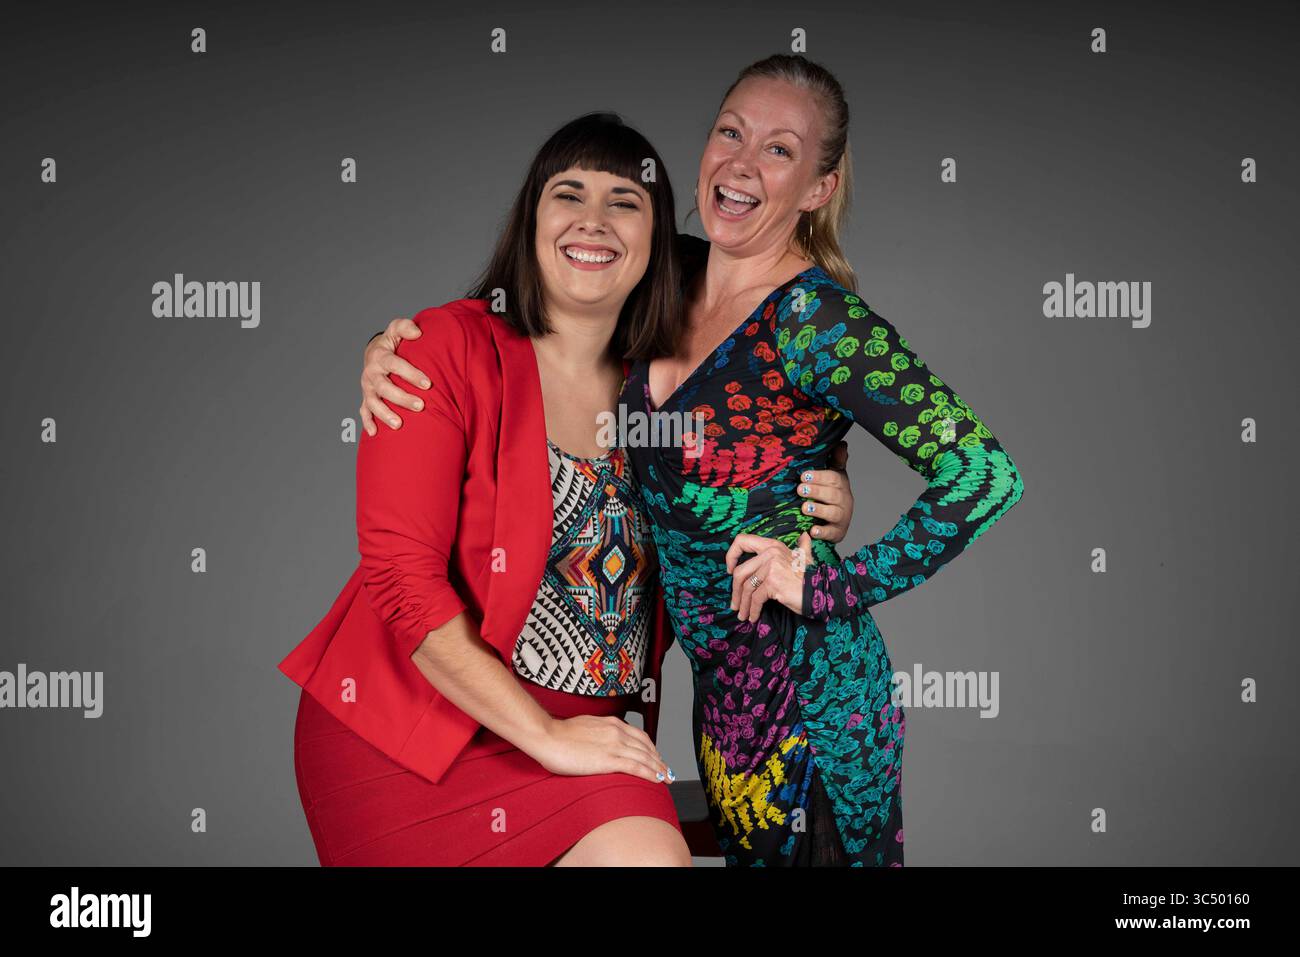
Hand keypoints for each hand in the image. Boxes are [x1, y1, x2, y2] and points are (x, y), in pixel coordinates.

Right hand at [360, 317, 430, 435]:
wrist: (374, 352)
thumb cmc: (391, 342)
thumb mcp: (396, 329)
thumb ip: (405, 327)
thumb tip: (418, 332)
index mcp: (380, 356)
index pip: (395, 365)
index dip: (411, 374)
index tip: (428, 384)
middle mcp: (371, 373)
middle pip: (384, 388)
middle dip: (402, 398)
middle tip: (421, 406)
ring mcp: (368, 388)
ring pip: (373, 403)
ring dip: (385, 414)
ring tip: (399, 425)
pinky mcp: (366, 398)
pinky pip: (364, 412)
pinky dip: (368, 423)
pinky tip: (375, 434)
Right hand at [531, 714, 672, 784]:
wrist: (547, 736)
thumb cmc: (559, 734)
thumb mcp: (585, 726)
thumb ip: (598, 733)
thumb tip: (601, 741)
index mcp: (611, 723)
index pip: (639, 736)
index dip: (651, 747)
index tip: (656, 756)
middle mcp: (617, 731)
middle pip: (646, 747)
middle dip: (659, 759)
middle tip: (667, 770)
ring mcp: (614, 745)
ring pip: (645, 757)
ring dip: (659, 768)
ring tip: (667, 777)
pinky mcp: (609, 759)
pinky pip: (636, 767)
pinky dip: (650, 773)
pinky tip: (657, 779)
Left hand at [726, 531, 812, 622]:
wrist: (823, 592)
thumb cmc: (811, 578)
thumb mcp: (805, 558)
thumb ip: (802, 546)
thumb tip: (805, 536)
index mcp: (772, 545)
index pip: (742, 541)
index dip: (731, 555)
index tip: (730, 571)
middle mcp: (770, 553)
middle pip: (740, 572)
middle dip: (735, 591)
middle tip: (735, 604)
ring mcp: (771, 567)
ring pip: (746, 587)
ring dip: (743, 604)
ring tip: (743, 615)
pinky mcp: (773, 582)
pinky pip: (756, 598)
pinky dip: (752, 610)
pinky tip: (753, 617)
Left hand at [796, 439, 854, 542]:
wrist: (837, 522)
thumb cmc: (830, 495)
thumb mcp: (834, 476)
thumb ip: (836, 460)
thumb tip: (842, 443)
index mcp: (841, 484)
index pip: (834, 478)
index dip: (819, 476)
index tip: (803, 475)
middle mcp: (844, 500)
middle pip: (833, 494)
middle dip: (816, 491)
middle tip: (800, 489)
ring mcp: (842, 518)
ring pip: (833, 513)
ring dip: (818, 509)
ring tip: (804, 507)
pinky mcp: (837, 532)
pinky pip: (831, 533)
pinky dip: (822, 532)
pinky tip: (812, 530)